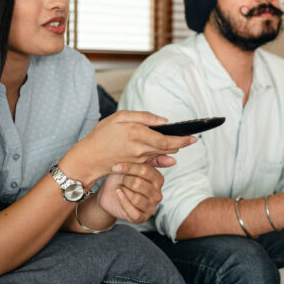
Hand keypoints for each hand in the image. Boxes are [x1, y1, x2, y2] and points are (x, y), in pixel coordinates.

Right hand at [62, 110, 194, 184]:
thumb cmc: (102, 135)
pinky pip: (153, 163)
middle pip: (168, 148)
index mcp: (137, 134)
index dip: (182, 139)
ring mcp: (139, 160)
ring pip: (161, 154)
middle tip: (191, 138)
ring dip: (171, 149)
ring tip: (179, 142)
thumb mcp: (119, 117)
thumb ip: (143, 117)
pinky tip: (169, 157)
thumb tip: (163, 121)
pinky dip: (162, 159)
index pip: (167, 140)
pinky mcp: (136, 167)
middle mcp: (140, 150)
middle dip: (181, 144)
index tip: (194, 137)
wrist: (89, 158)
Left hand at [98, 162, 168, 223]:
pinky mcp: (141, 218)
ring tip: (120, 188)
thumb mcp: (135, 165)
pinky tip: (118, 195)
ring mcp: (150, 207)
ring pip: (136, 198)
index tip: (116, 167)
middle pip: (138, 184)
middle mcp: (157, 194)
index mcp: (158, 180)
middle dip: (125, 180)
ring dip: (124, 191)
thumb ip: (153, 160)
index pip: (144, 171)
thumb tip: (174, 160)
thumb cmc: (122, 177)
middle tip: (121, 180)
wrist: (109, 194)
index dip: (128, 168)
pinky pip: (132, 211)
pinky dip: (123, 202)